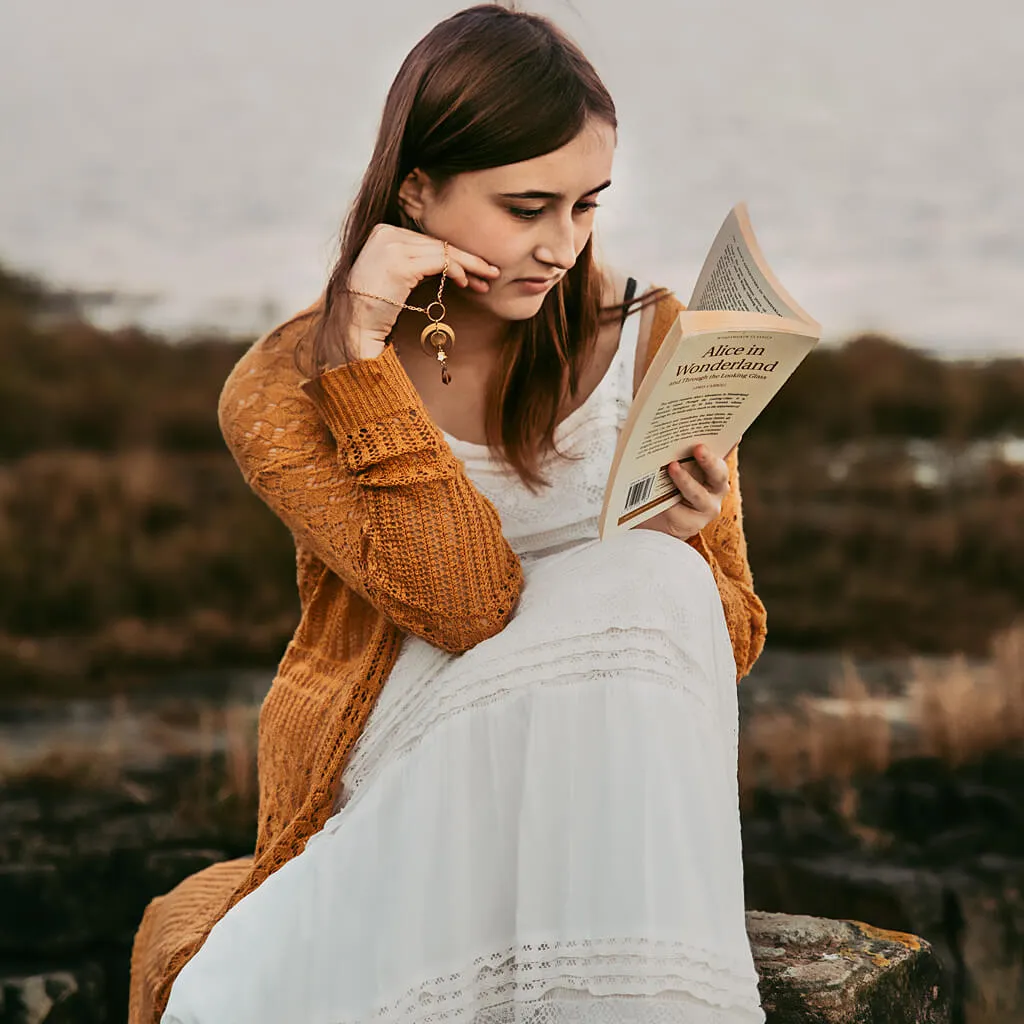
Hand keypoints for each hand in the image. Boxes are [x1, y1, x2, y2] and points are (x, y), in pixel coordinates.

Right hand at [345, 225, 500, 347]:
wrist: (356, 324)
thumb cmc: (376, 306)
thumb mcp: (396, 275)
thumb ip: (416, 263)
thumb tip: (448, 262)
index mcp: (382, 232)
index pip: (427, 240)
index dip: (453, 255)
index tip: (475, 270)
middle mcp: (385, 234)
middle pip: (436, 244)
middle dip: (467, 260)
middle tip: (491, 271)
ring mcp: (391, 247)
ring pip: (442, 252)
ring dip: (468, 267)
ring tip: (486, 280)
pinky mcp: (400, 264)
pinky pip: (438, 262)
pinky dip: (456, 271)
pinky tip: (466, 282)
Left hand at [634, 442, 735, 541]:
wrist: (655, 518)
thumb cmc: (666, 485)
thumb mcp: (672, 464)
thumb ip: (679, 451)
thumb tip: (667, 428)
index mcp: (715, 468)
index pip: (725, 452)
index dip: (730, 443)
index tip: (734, 433)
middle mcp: (717, 488)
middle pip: (718, 474)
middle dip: (709, 460)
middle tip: (698, 447)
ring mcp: (707, 507)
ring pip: (699, 494)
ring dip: (685, 480)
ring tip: (672, 467)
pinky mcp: (692, 524)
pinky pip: (679, 511)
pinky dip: (668, 502)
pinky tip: (658, 495)